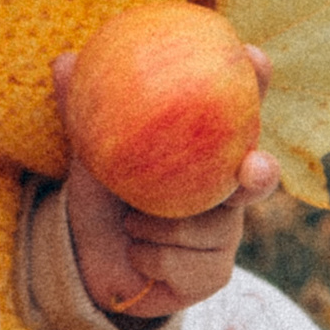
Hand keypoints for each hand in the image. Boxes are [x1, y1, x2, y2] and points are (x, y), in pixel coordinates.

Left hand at [54, 46, 278, 319]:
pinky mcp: (214, 272)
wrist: (90, 264)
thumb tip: (66, 60)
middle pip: (259, 176)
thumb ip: (84, 110)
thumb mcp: (92, 153)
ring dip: (158, 225)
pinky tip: (136, 252)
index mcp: (207, 150)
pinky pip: (185, 260)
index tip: (254, 57)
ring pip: (210, 227)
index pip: (240, 111)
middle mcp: (226, 189)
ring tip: (130, 221)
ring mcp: (225, 233)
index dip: (256, 83)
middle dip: (264, 171)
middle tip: (252, 166)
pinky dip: (149, 254)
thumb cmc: (103, 197)